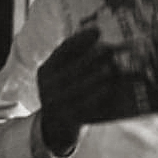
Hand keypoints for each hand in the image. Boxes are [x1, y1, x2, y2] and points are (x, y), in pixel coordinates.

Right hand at [37, 27, 127, 154]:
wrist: (56, 127)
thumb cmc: (66, 92)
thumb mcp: (62, 75)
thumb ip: (75, 60)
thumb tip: (103, 40)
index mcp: (46, 70)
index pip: (63, 50)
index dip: (80, 39)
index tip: (97, 30)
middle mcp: (47, 86)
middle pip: (72, 68)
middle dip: (91, 57)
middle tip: (109, 49)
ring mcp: (56, 103)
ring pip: (78, 87)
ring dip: (96, 76)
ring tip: (111, 68)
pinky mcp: (67, 118)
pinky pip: (83, 105)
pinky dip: (97, 96)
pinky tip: (108, 88)